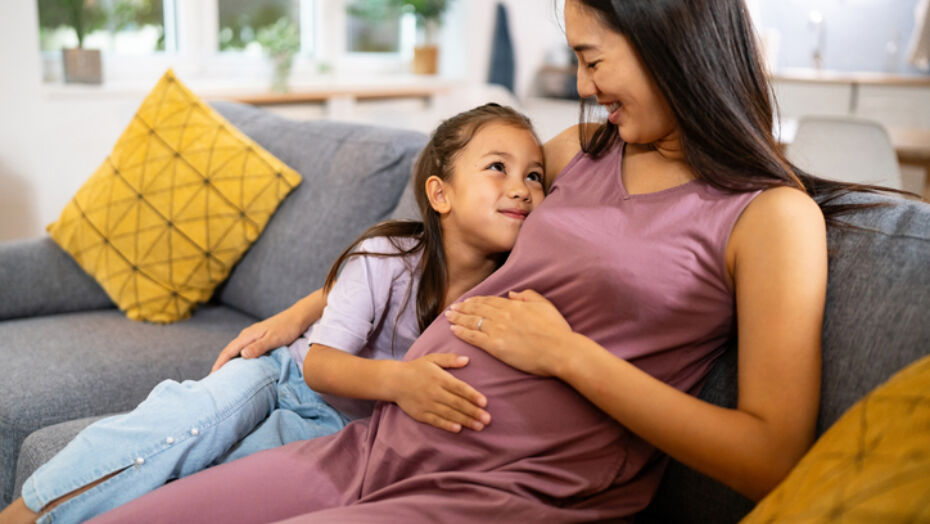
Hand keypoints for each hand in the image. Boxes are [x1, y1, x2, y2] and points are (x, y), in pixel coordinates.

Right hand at [211, 309, 303, 372]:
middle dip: (221, 364)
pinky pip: (243, 349)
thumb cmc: (287, 328)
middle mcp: (246, 335)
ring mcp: (252, 336)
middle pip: (229, 351)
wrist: (297, 317)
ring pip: (236, 350)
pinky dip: (238, 358)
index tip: (212, 376)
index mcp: (247, 335)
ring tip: (225, 375)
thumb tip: (242, 355)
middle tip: (215, 379)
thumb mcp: (274, 339)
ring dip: (229, 361)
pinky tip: (240, 365)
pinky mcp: (258, 338)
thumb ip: (258, 347)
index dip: (219, 364)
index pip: (228, 351)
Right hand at [390, 354, 490, 433]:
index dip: (472, 395)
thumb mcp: (432, 359)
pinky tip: (458, 429)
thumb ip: (450, 359)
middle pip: (457, 403)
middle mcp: (434, 392)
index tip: (484, 402)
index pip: (459, 388)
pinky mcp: (421, 414)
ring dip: (465, 421)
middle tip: (488, 419)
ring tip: (479, 426)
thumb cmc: (416, 368)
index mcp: (439, 378)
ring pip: (449, 414)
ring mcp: (427, 404)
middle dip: (473, 412)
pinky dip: (447, 425)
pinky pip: (436, 421)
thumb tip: (467, 359)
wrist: (393, 381)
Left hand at [445, 290, 573, 376]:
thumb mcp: (545, 305)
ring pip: (472, 321)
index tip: (467, 301)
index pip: (489, 301)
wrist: (560, 350)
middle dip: (463, 308)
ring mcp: (498, 330)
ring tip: (448, 316)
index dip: (476, 301)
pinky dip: (461, 332)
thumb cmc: (556, 330)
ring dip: (458, 318)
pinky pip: (473, 337)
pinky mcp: (495, 346)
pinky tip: (453, 330)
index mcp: (514, 306)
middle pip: (477, 309)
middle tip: (452, 308)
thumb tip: (511, 294)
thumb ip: (528, 296)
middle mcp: (503, 315)